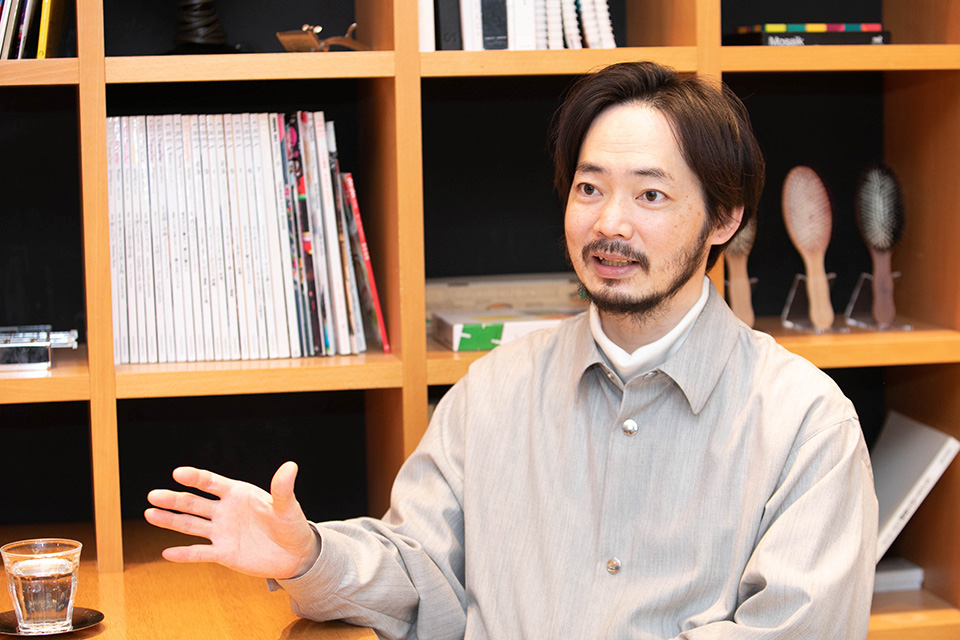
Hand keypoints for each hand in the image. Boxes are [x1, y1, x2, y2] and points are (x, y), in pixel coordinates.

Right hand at [144, 461, 320, 579]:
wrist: (295, 555)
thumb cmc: (292, 525)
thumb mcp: (288, 507)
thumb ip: (283, 489)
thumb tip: (291, 466)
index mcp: (238, 493)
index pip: (211, 482)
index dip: (195, 477)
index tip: (178, 473)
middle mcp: (225, 511)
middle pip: (194, 503)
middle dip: (173, 499)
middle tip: (152, 495)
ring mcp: (222, 532)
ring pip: (191, 525)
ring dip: (170, 521)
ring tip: (149, 514)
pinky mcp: (223, 553)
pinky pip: (200, 553)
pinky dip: (184, 554)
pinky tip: (166, 553)